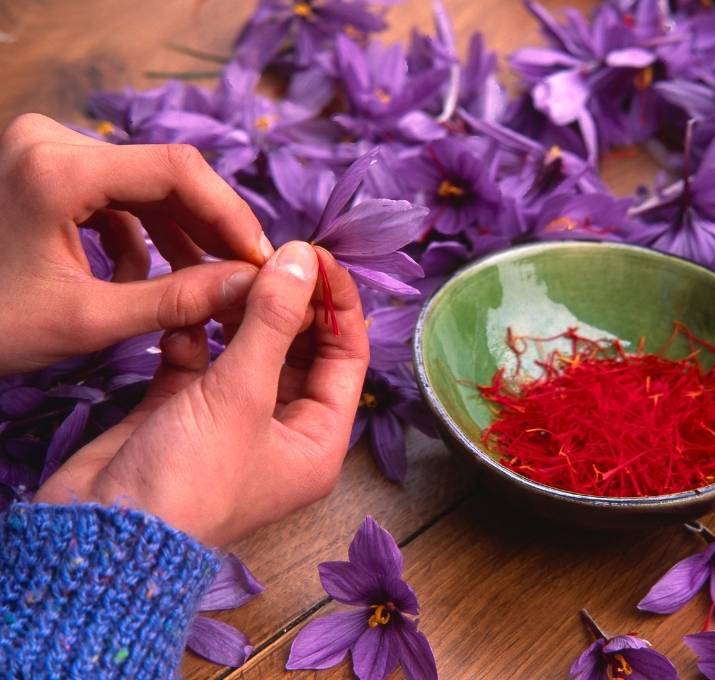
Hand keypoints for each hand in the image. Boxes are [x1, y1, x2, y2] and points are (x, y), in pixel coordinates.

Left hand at [0, 113, 274, 374]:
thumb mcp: (89, 320)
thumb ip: (178, 300)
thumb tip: (251, 286)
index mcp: (56, 168)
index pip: (176, 170)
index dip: (230, 214)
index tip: (262, 259)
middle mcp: (50, 141)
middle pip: (164, 174)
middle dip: (209, 229)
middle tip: (247, 275)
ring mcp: (45, 150)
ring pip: (146, 186)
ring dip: (180, 236)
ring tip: (204, 285)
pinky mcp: (46, 168)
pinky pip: (118, 195)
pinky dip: (143, 234)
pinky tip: (144, 277)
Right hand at [36, 243, 369, 545]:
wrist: (101, 534)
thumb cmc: (190, 478)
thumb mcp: (242, 395)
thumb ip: (274, 321)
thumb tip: (305, 258)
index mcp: (318, 440)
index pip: (347, 357)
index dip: (337, 304)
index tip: (317, 255)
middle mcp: (282, 430)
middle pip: (299, 350)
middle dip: (285, 303)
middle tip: (264, 258)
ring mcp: (232, 420)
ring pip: (248, 350)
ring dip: (237, 313)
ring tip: (223, 276)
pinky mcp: (184, 411)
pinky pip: (201, 361)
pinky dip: (194, 336)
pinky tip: (184, 319)